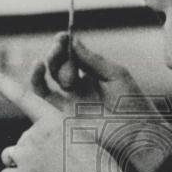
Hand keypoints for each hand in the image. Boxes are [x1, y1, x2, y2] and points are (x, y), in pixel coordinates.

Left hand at [0, 67, 132, 171]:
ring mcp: (28, 156)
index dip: (0, 83)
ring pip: (10, 155)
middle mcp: (36, 134)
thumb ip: (58, 137)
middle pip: (23, 139)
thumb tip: (42, 148)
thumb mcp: (83, 141)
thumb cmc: (98, 169)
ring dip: (21, 164)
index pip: (22, 97)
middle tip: (59, 166)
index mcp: (54, 120)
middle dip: (33, 151)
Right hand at [34, 34, 171, 171]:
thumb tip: (73, 41)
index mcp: (93, 75)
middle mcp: (79, 87)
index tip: (63, 36)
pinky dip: (36, 81)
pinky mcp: (62, 115)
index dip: (66, 44)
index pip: (74, 55)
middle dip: (58, 52)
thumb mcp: (115, 75)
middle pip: (60, 64)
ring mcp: (70, 100)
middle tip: (61, 46)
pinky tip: (38, 67)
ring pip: (49, 77)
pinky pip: (43, 96)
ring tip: (51, 56)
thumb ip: (93, 60)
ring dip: (48, 63)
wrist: (135, 134)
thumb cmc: (132, 105)